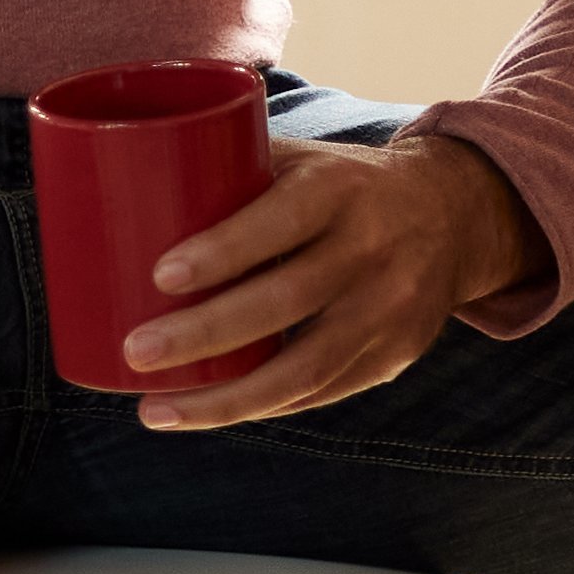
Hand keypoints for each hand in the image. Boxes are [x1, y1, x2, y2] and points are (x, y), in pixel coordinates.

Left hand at [123, 130, 540, 429]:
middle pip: (286, 303)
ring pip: (303, 369)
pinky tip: (206, 413)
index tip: (161, 276)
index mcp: (341, 190)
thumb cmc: (343, 185)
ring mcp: (387, 312)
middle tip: (136, 353)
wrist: (454, 215)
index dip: (225, 251)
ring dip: (223, 400)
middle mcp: (372, 251)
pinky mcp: (391, 357)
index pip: (283, 222)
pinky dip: (259, 406)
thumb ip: (231, 171)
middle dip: (205, 335)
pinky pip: (318, 393)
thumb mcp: (304, 161)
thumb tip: (120, 184)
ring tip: (156, 412)